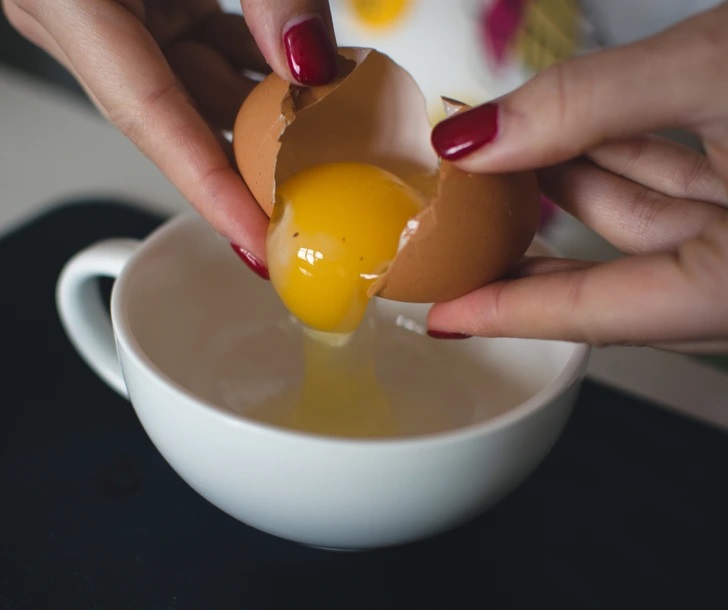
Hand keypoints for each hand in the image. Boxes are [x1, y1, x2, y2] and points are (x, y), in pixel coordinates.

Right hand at [3, 0, 336, 265]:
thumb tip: (312, 63)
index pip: (151, 120)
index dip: (209, 191)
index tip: (256, 244)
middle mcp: (79, 16)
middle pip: (176, 117)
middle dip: (247, 165)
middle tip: (307, 207)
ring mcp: (108, 10)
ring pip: (193, 89)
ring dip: (261, 117)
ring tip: (325, 147)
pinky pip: (196, 54)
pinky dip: (252, 73)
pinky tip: (304, 84)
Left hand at [428, 2, 727, 351]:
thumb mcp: (720, 71)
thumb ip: (587, 104)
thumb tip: (476, 137)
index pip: (596, 313)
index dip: (510, 314)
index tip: (445, 316)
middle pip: (609, 277)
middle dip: (530, 251)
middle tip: (458, 240)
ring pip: (640, 222)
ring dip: (567, 187)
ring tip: (498, 167)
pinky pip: (675, 187)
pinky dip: (615, 159)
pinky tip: (567, 139)